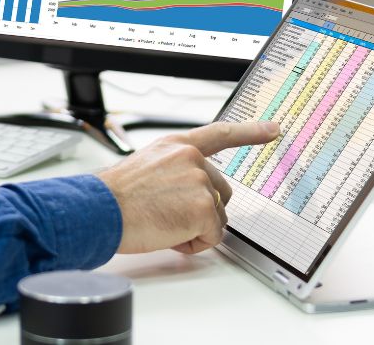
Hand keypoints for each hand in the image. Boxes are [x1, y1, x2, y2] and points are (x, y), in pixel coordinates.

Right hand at [96, 120, 279, 254]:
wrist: (100, 209)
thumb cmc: (114, 196)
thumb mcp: (146, 168)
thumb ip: (174, 172)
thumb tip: (187, 197)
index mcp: (176, 145)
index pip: (220, 134)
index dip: (250, 132)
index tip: (273, 129)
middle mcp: (192, 158)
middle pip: (220, 192)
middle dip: (202, 210)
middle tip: (168, 214)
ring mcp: (200, 182)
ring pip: (216, 216)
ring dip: (194, 227)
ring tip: (162, 223)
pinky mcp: (204, 208)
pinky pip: (212, 236)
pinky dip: (193, 243)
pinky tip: (168, 234)